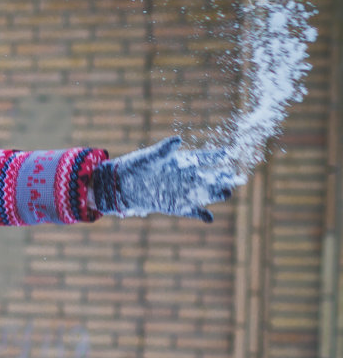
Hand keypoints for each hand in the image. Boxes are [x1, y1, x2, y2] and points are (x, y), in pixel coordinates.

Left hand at [91, 136, 242, 221]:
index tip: (229, 153)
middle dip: (223, 177)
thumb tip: (177, 140)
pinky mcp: (174, 206)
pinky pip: (191, 211)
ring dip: (216, 194)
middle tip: (237, 178)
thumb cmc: (134, 166)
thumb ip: (164, 150)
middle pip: (210, 177)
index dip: (216, 156)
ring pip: (205, 193)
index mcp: (181, 162)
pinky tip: (209, 218)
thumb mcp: (149, 157)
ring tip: (227, 192)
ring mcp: (181, 192)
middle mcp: (185, 177)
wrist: (120, 185)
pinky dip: (200, 214)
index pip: (204, 157)